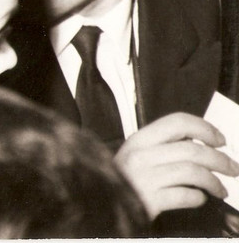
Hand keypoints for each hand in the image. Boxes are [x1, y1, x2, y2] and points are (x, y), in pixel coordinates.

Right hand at [115, 112, 238, 218]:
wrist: (100, 203)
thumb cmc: (122, 178)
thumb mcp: (136, 154)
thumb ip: (161, 145)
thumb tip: (197, 141)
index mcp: (139, 139)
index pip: (177, 122)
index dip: (204, 128)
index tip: (219, 139)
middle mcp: (142, 155)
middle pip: (192, 149)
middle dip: (219, 159)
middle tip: (231, 167)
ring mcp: (145, 177)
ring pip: (192, 172)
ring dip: (213, 181)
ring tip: (220, 188)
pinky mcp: (149, 200)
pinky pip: (184, 196)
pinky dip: (197, 198)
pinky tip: (199, 199)